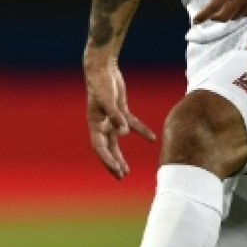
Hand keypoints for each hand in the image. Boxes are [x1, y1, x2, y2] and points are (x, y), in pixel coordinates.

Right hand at [84, 59, 155, 178]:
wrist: (102, 69)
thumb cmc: (101, 84)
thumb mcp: (108, 100)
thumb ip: (116, 117)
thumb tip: (124, 134)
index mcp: (94, 124)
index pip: (100, 147)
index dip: (107, 160)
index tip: (117, 170)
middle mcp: (102, 124)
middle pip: (107, 148)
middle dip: (113, 163)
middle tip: (121, 177)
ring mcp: (111, 118)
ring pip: (117, 141)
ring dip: (121, 155)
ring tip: (127, 170)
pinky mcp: (121, 111)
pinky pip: (132, 124)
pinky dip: (141, 131)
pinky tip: (152, 139)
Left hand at [190, 0, 246, 24]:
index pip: (215, 4)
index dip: (204, 14)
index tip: (196, 20)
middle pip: (225, 16)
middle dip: (216, 18)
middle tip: (212, 14)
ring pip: (236, 16)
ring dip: (230, 13)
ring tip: (232, 0)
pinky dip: (242, 11)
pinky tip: (244, 1)